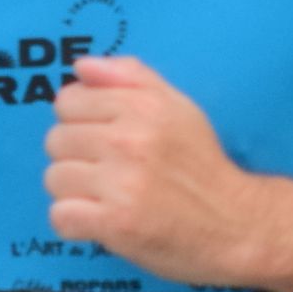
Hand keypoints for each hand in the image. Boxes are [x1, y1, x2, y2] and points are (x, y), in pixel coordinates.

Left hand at [44, 57, 252, 284]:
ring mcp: (120, 183)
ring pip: (54, 178)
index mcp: (143, 106)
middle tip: (109, 172)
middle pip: (55, 140)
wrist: (237, 225)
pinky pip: (60, 215)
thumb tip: (81, 66)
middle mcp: (128, 139)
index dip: (80, 121)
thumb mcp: (179, 108)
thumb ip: (130, 78)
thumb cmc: (203, 167)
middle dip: (77, 157)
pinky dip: (76, 223)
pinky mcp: (115, 223)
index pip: (67, 101)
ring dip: (76, 192)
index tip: (103, 139)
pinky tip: (101, 220)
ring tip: (108, 197)